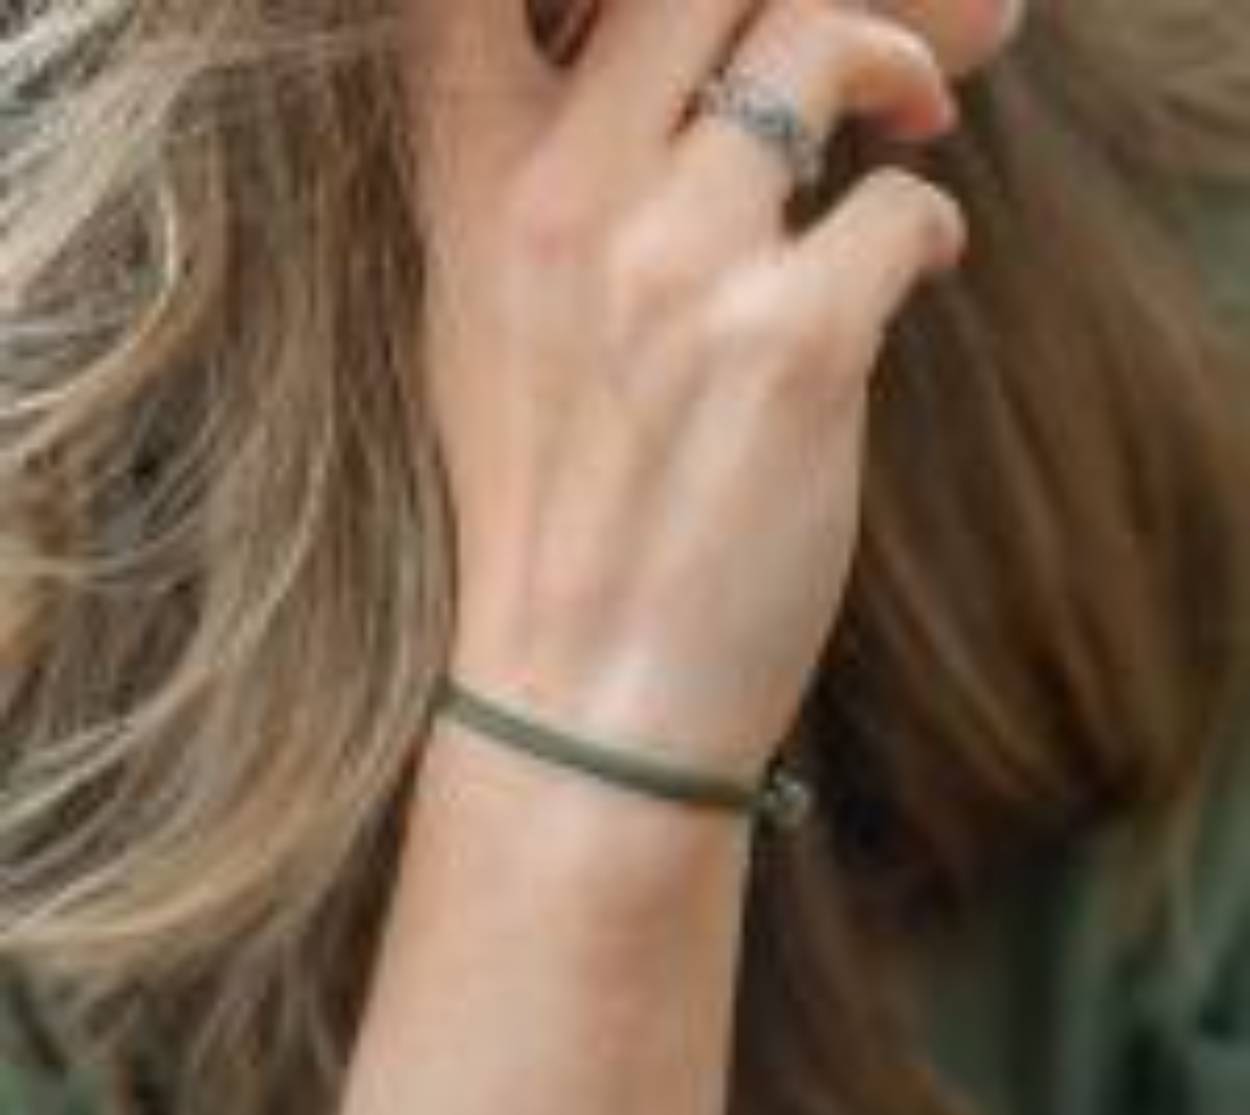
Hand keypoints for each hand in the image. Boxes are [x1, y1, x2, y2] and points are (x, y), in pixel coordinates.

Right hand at [405, 0, 965, 777]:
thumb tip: (681, 107)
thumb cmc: (546, 518)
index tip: (698, 18)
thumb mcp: (491, 330)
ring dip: (889, 70)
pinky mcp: (792, 347)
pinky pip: (901, 204)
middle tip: (851, 55)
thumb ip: (553, 195)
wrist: (583, 688)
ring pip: (818, 45)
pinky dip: (925, 224)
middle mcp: (565, 199)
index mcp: (470, 188)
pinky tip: (918, 267)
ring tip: (911, 121)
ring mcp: (679, 266)